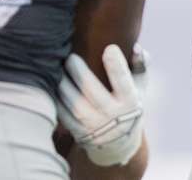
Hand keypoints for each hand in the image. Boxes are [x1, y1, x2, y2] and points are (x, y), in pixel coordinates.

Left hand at [57, 44, 147, 166]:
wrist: (118, 143)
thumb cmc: (127, 104)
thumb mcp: (139, 88)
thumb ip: (140, 66)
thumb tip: (136, 47)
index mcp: (129, 101)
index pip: (123, 81)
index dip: (116, 64)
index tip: (109, 48)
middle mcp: (112, 115)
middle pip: (88, 87)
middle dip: (76, 68)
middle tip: (70, 56)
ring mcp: (93, 124)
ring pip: (71, 99)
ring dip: (61, 80)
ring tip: (57, 66)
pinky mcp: (77, 131)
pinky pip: (60, 109)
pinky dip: (54, 94)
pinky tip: (52, 82)